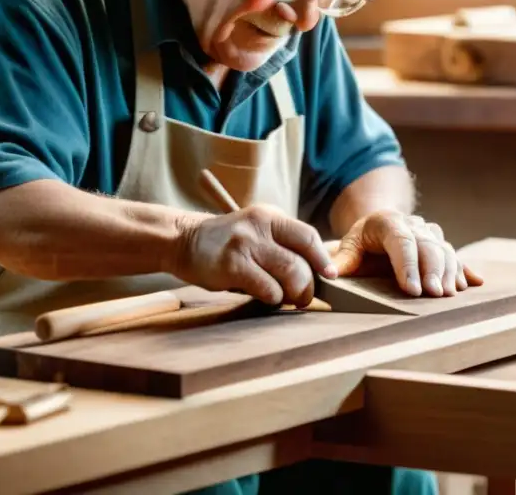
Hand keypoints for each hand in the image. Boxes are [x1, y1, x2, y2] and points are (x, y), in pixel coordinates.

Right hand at [174, 205, 337, 306]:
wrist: (184, 240)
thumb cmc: (227, 243)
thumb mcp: (256, 231)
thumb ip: (281, 244)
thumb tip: (316, 270)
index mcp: (270, 216)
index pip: (308, 236)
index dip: (323, 259)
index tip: (331, 276)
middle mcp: (259, 227)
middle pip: (301, 259)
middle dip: (309, 285)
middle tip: (305, 298)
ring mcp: (245, 245)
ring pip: (289, 273)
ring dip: (294, 293)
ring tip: (289, 300)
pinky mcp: (232, 266)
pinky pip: (267, 288)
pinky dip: (273, 298)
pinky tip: (266, 297)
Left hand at [332, 209, 482, 296]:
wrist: (380, 225)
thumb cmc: (361, 242)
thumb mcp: (347, 247)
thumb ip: (340, 261)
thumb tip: (327, 276)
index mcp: (387, 222)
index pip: (401, 242)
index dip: (408, 265)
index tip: (412, 289)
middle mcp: (412, 224)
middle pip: (427, 245)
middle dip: (433, 270)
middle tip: (435, 295)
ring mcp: (429, 233)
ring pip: (445, 249)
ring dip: (450, 272)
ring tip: (450, 294)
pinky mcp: (440, 244)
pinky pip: (455, 255)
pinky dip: (464, 269)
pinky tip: (472, 283)